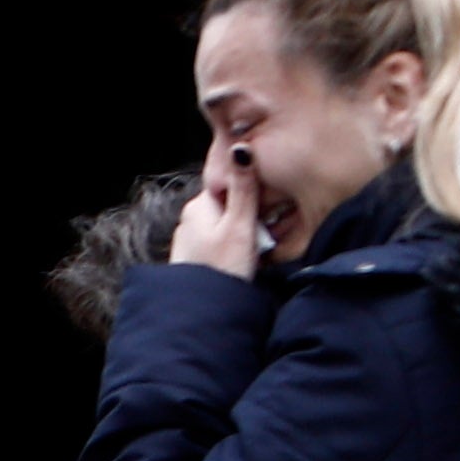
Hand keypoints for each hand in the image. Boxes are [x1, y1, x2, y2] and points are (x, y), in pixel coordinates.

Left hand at [167, 138, 263, 280]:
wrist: (201, 313)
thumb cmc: (222, 270)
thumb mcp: (240, 226)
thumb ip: (244, 189)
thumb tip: (241, 148)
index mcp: (200, 204)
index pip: (232, 183)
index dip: (255, 193)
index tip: (269, 209)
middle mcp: (190, 218)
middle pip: (230, 205)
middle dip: (250, 218)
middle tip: (263, 236)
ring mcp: (190, 238)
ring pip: (226, 226)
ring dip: (243, 236)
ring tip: (253, 254)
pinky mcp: (194, 258)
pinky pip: (220, 245)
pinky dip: (233, 250)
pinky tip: (241, 263)